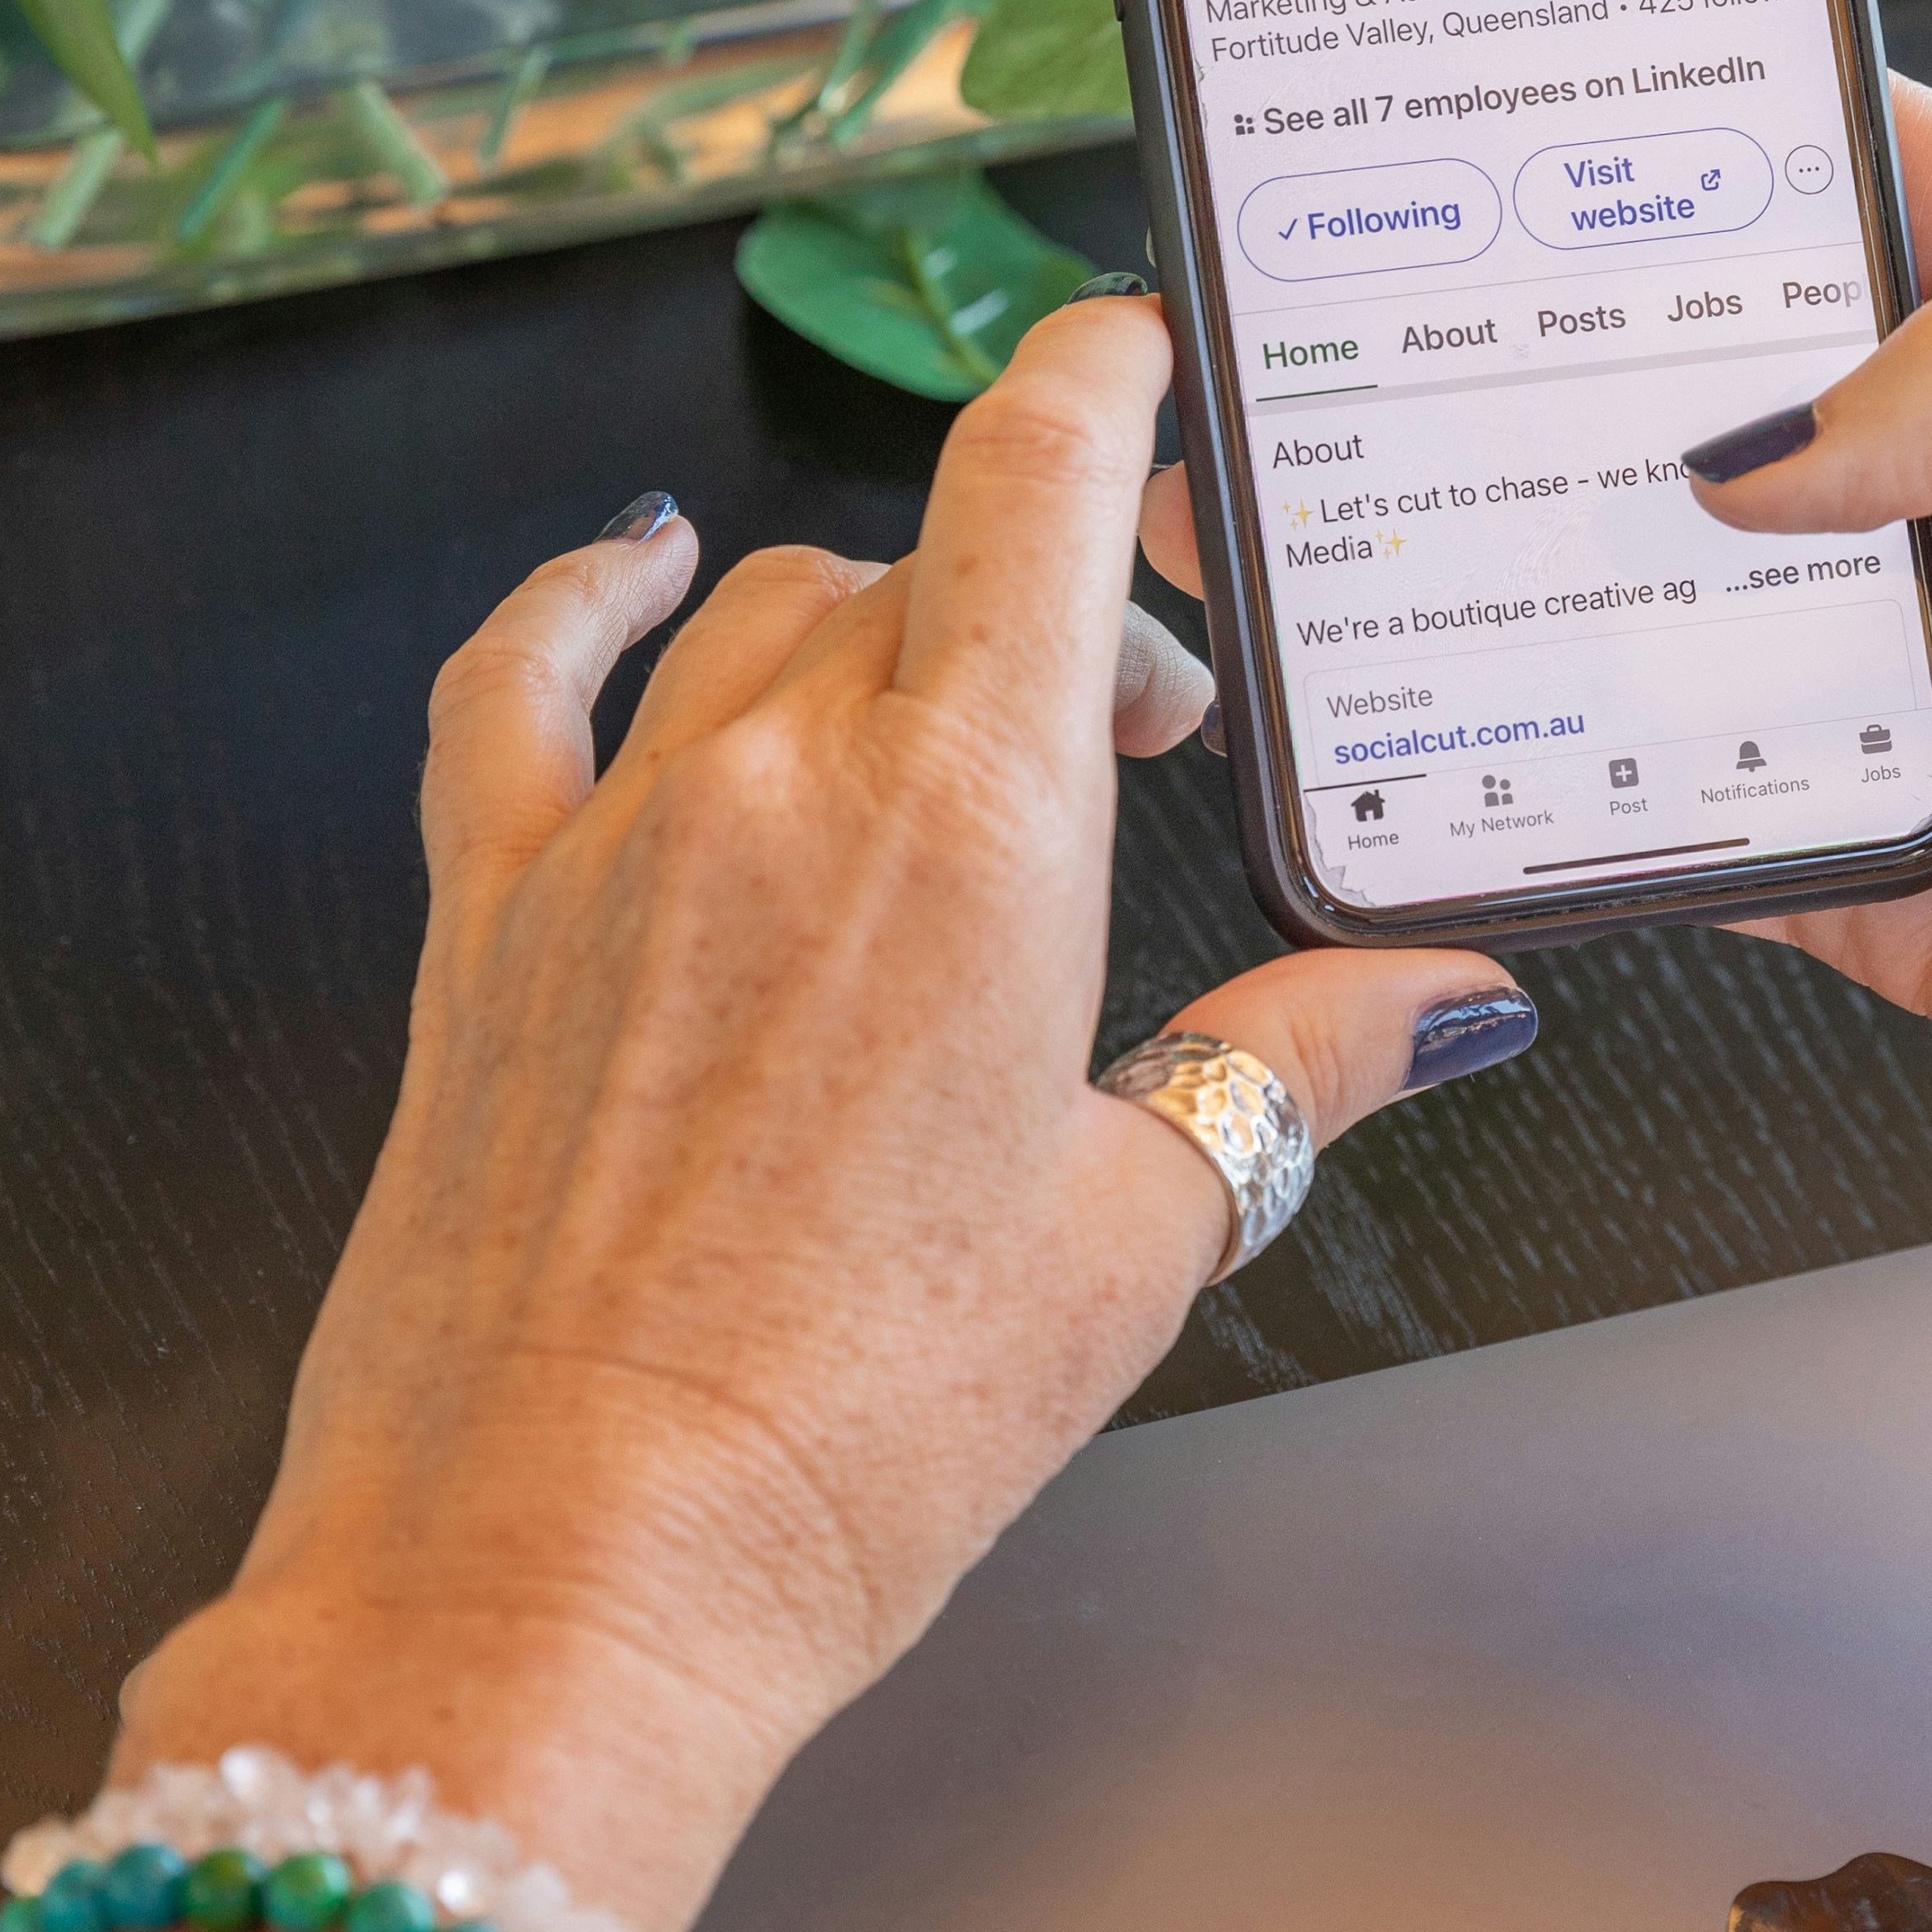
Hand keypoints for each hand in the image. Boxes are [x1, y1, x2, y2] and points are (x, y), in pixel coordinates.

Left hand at [126, 305, 1526, 1931]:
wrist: (560, 1574)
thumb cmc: (842, 1441)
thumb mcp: (1131, 1242)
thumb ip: (1290, 1073)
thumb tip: (1443, 1005)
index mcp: (970, 831)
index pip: (1034, 487)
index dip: (1097, 381)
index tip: (1140, 358)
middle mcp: (779, 787)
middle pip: (921, 564)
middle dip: (1045, 601)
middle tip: (1124, 724)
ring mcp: (613, 842)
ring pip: (757, 617)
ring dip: (868, 622)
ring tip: (942, 713)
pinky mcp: (488, 921)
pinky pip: (521, 686)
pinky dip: (587, 602)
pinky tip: (636, 573)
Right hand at [1139, 83, 1931, 1466]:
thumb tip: (1767, 441)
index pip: (1887, 191)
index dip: (1736, 136)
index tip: (1575, 85)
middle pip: (1746, 394)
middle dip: (1588, 349)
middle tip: (1420, 299)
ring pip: (1687, 601)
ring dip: (1559, 562)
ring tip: (1400, 501)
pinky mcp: (1896, 880)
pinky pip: (1697, 818)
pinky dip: (1587, 790)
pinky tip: (1487, 738)